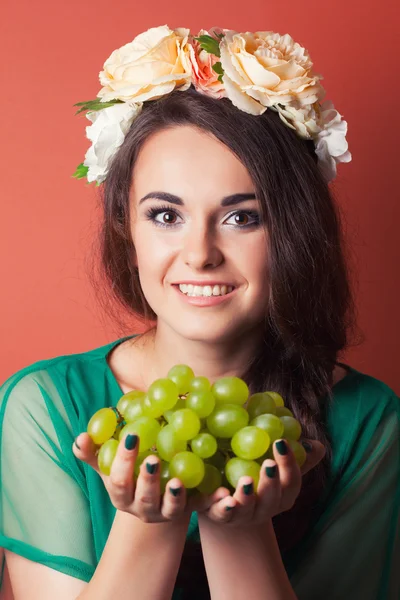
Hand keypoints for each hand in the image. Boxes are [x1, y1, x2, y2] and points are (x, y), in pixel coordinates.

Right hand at [72, 432, 229, 523]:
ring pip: (170, 510)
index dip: (124, 461)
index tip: (132, 436)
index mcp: (122, 496)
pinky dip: (212, 502)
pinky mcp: (190, 511)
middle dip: (148, 480)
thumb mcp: (110, 464)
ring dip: (175, 496)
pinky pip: (202, 508)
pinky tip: (223, 492)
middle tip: (154, 459)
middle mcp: (142, 509)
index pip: (119, 481)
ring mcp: (167, 513)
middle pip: (144, 498)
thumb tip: (80, 437)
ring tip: (179, 481)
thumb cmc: (129, 473)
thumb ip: (95, 452)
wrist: (156, 496)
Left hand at [198, 438, 325, 526]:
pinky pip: (221, 514)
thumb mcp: (274, 467)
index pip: (291, 482)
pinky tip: (222, 494)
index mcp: (280, 495)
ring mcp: (241, 515)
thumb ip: (294, 456)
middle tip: (269, 464)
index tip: (280, 441)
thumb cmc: (256, 478)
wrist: (225, 506)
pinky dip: (222, 506)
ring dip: (247, 497)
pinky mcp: (219, 516)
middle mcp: (264, 509)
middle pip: (271, 499)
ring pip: (246, 510)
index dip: (289, 464)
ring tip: (245, 481)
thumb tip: (315, 444)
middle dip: (271, 482)